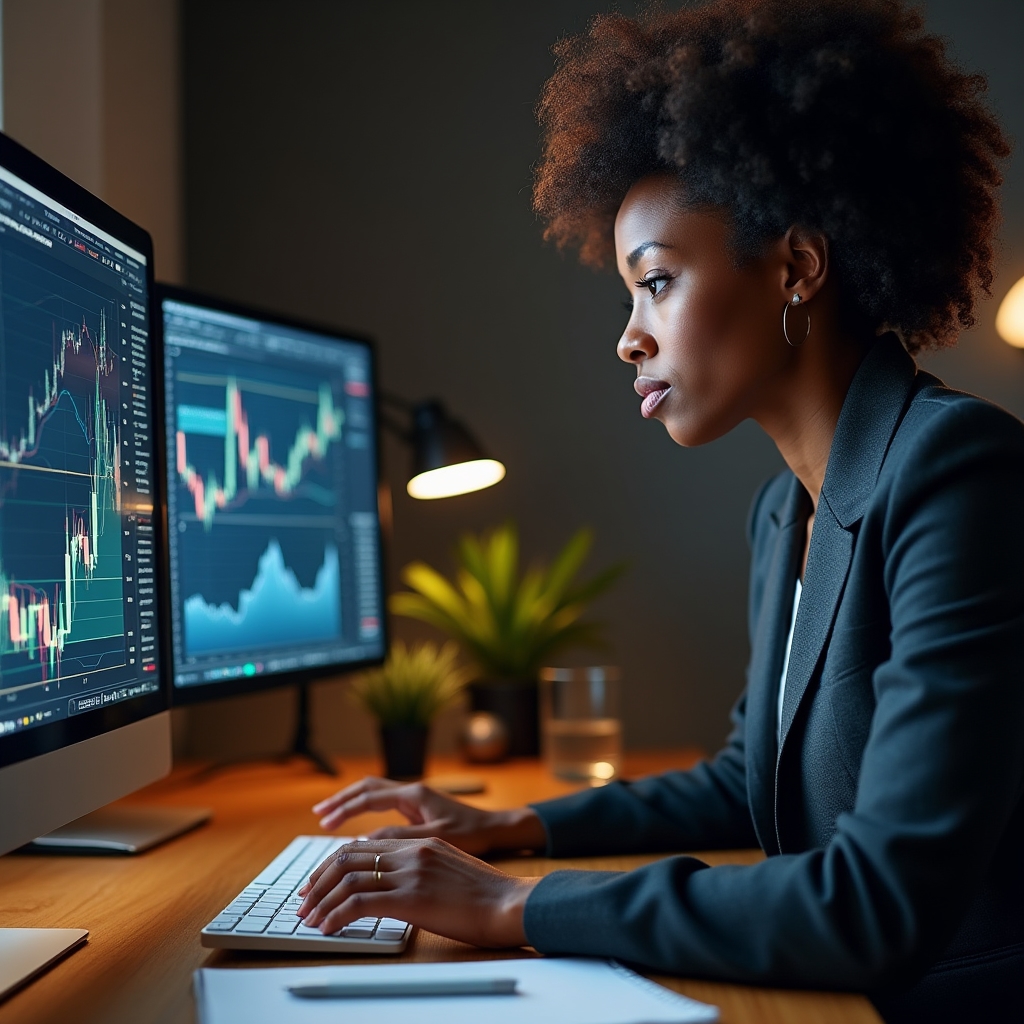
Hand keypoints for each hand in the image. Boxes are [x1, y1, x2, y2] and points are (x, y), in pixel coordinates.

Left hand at [296, 838, 538, 946]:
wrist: (510, 904)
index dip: (334, 864)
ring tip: (310, 920)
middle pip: (349, 856)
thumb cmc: (486, 897)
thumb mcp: (448, 872)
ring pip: (349, 877)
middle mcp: (413, 851)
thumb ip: (420, 871)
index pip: (363, 845)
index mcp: (421, 842)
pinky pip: (361, 902)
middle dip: (319, 880)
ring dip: (322, 900)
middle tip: (305, 902)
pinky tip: (328, 928)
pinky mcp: (413, 896)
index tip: (319, 884)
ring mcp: (412, 871)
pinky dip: (337, 915)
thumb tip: (390, 889)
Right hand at [312, 776, 545, 856]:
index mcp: (414, 795)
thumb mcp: (436, 839)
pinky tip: (357, 824)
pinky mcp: (419, 808)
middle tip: (318, 814)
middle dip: (340, 799)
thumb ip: (402, 839)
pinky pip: (383, 803)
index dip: (344, 810)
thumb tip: (365, 843)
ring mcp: (415, 798)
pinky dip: (365, 809)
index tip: (324, 823)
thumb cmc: (474, 835)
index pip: (369, 798)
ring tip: (328, 815)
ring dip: (350, 801)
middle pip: (366, 788)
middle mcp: (412, 791)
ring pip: (374, 792)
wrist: (499, 829)